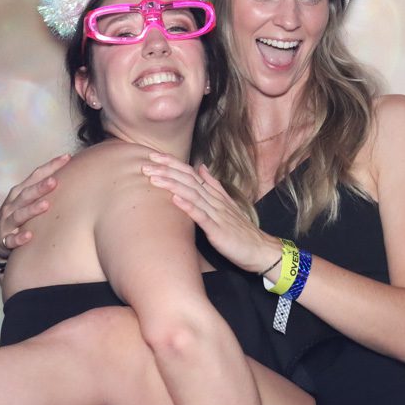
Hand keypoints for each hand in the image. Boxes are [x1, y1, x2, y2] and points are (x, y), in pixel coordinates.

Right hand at [0, 154, 70, 261]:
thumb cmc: (17, 214)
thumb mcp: (26, 199)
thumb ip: (44, 188)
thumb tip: (72, 171)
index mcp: (20, 193)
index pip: (35, 176)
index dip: (50, 167)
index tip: (67, 158)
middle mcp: (12, 205)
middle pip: (27, 194)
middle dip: (40, 187)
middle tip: (55, 181)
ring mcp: (7, 222)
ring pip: (19, 215)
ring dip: (32, 210)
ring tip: (46, 205)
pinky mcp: (4, 240)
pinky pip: (11, 240)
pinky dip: (19, 238)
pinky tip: (29, 236)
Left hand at [142, 153, 279, 273]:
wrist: (259, 249)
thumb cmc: (240, 230)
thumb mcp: (227, 204)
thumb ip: (213, 185)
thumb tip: (201, 167)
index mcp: (215, 194)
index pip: (191, 173)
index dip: (172, 163)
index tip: (154, 156)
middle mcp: (215, 200)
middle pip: (189, 180)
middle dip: (166, 171)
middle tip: (145, 164)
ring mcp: (217, 214)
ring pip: (193, 195)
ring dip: (172, 185)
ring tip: (154, 178)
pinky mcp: (218, 230)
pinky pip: (202, 217)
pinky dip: (188, 206)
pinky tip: (175, 199)